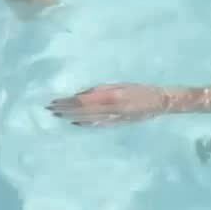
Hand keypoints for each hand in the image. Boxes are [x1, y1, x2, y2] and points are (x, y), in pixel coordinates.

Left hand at [54, 83, 168, 125]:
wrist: (161, 102)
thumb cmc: (141, 89)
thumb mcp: (121, 84)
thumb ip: (101, 89)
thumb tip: (80, 95)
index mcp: (112, 97)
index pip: (83, 101)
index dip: (67, 102)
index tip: (55, 101)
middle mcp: (111, 110)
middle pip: (82, 112)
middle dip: (65, 110)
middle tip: (49, 108)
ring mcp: (113, 120)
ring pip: (87, 120)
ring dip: (71, 117)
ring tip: (57, 115)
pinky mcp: (116, 124)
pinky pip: (96, 125)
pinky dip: (84, 124)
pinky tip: (75, 123)